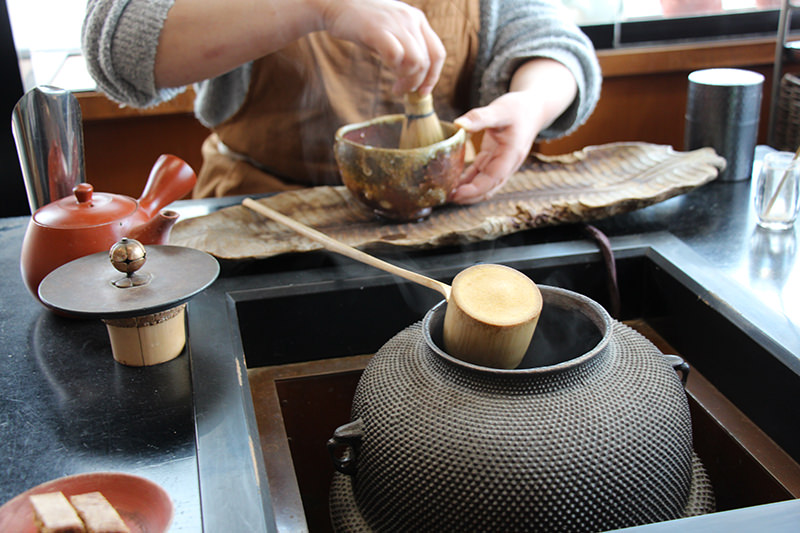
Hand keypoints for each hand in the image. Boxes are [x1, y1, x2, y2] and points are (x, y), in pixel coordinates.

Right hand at [321, 0, 445, 94]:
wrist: (335, 3)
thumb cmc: (362, 23)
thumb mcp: (391, 32)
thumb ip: (406, 50)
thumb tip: (415, 79)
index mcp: (418, 19)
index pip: (437, 52)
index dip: (433, 77)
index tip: (422, 92)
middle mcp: (411, 19)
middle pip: (427, 61)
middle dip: (416, 83)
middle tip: (401, 91)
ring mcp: (395, 23)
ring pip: (416, 61)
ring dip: (407, 79)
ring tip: (395, 85)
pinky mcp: (378, 29)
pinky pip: (396, 55)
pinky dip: (393, 68)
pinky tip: (386, 70)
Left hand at [451, 92, 540, 203]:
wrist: (532, 109)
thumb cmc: (518, 109)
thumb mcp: (499, 110)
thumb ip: (479, 118)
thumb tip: (458, 124)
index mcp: (511, 155)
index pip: (493, 179)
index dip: (475, 189)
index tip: (457, 193)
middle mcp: (507, 164)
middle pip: (488, 188)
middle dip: (469, 196)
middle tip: (446, 197)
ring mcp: (500, 164)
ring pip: (484, 185)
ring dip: (467, 192)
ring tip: (447, 193)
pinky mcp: (492, 160)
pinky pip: (480, 176)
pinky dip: (468, 181)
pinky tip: (453, 183)